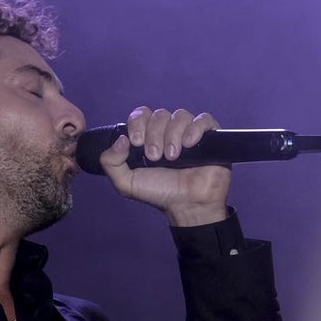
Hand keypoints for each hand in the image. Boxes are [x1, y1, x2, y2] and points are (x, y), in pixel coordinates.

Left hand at [97, 107, 229, 226]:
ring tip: (172, 158)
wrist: (186, 205)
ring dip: (172, 135)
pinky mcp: (210, 137)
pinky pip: (203, 120)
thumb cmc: (159, 193)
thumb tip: (120, 139)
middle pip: (160, 115)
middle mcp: (168, 132)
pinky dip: (194, 129)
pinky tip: (189, 145)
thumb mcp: (126, 183)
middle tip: (155, 157)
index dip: (138, 124)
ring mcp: (189, 133)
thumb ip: (111, 162)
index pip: (141, 114)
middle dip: (154, 134)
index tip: (137, 143)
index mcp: (149, 137)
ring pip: (180, 116)